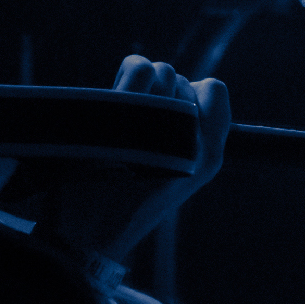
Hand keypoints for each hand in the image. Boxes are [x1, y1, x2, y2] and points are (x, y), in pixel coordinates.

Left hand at [49, 56, 229, 264]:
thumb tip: (173, 87)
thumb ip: (184, 135)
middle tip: (134, 122)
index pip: (215, 92)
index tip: (168, 111)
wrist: (89, 234)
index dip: (191, 92)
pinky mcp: (127, 118)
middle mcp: (195, 140)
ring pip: (160, 71)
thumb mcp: (172, 176)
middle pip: (180, 80)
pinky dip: (125, 75)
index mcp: (211, 157)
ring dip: (139, 83)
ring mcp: (161, 126)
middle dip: (158, 91)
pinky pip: (138, 69)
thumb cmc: (127, 204)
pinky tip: (111, 99)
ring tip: (121, 113)